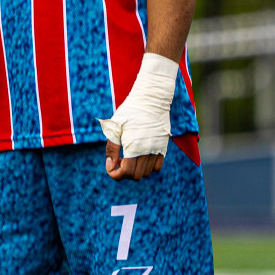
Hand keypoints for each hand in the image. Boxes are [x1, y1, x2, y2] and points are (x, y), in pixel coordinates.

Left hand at [100, 54, 177, 180]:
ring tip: (129, 158)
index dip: (115, 174)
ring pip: (147, 173)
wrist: (152, 99)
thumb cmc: (130, 111)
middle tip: (119, 161)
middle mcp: (148, 150)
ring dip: (136, 170)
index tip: (110, 166)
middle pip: (136, 176)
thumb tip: (111, 166)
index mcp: (134, 146)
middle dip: (124, 173)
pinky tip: (140, 157)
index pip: (126, 172)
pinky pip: (158, 166)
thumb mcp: (115, 128)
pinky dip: (148, 167)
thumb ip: (112, 149)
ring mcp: (157, 149)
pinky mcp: (163, 146)